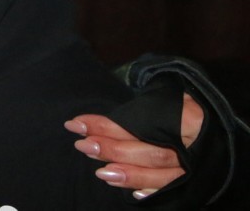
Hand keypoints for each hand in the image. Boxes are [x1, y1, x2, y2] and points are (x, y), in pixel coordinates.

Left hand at [65, 93, 203, 198]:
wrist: (217, 129)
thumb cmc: (185, 112)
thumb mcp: (169, 101)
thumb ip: (141, 111)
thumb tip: (100, 122)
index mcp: (189, 118)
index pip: (140, 124)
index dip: (108, 125)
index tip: (78, 124)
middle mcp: (194, 146)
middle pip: (150, 151)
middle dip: (113, 150)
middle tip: (82, 146)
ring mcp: (196, 167)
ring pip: (160, 174)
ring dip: (128, 174)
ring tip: (101, 172)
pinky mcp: (196, 183)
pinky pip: (172, 190)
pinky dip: (152, 191)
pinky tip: (133, 193)